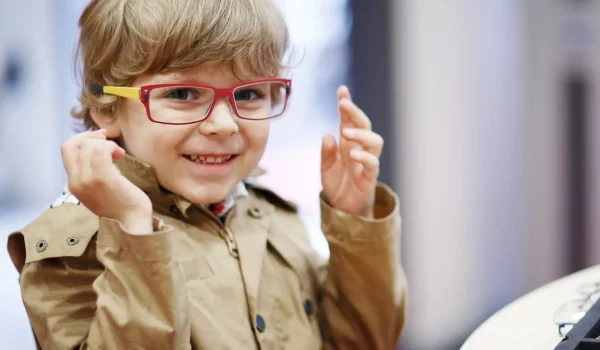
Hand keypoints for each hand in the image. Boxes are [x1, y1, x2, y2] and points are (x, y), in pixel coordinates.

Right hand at [61, 129, 152, 232]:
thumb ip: (91, 172)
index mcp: (74, 184)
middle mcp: (76, 182)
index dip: (82, 138)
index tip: (100, 138)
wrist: (132, 222)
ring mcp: (87, 181)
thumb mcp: (99, 188)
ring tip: (119, 153)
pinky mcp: (102, 179)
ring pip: (88, 147)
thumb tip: (97, 146)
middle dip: (93, 138)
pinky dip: (111, 147)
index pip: (67, 150)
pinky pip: (100, 151)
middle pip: (74, 145)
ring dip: (106, 144)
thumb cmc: (122, 204)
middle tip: (111, 144)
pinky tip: (120, 155)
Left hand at [321, 86, 382, 217]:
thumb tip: (327, 135)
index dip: (347, 105)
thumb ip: (326, 152)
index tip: (342, 90)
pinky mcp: (369, 177)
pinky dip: (365, 157)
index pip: (349, 120)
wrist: (342, 209)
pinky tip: (354, 154)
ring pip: (374, 141)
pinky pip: (373, 164)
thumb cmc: (337, 185)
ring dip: (361, 134)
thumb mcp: (325, 167)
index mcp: (347, 143)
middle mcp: (359, 148)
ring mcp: (366, 162)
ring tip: (346, 132)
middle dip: (355, 112)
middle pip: (364, 125)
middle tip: (343, 104)